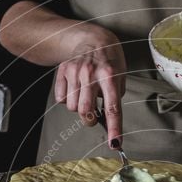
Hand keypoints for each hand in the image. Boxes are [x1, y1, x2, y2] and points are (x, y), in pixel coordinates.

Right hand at [55, 25, 125, 146]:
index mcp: (110, 76)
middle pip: (85, 112)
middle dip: (90, 120)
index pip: (112, 108)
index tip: (115, 144)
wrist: (91, 37)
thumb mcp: (121, 75)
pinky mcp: (63, 72)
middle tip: (94, 116)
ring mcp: (75, 72)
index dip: (114, 128)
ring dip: (79, 108)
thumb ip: (115, 96)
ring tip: (86, 95)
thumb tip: (107, 118)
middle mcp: (91, 74)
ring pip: (72, 107)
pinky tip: (75, 89)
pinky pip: (61, 99)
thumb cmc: (109, 60)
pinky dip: (67, 99)